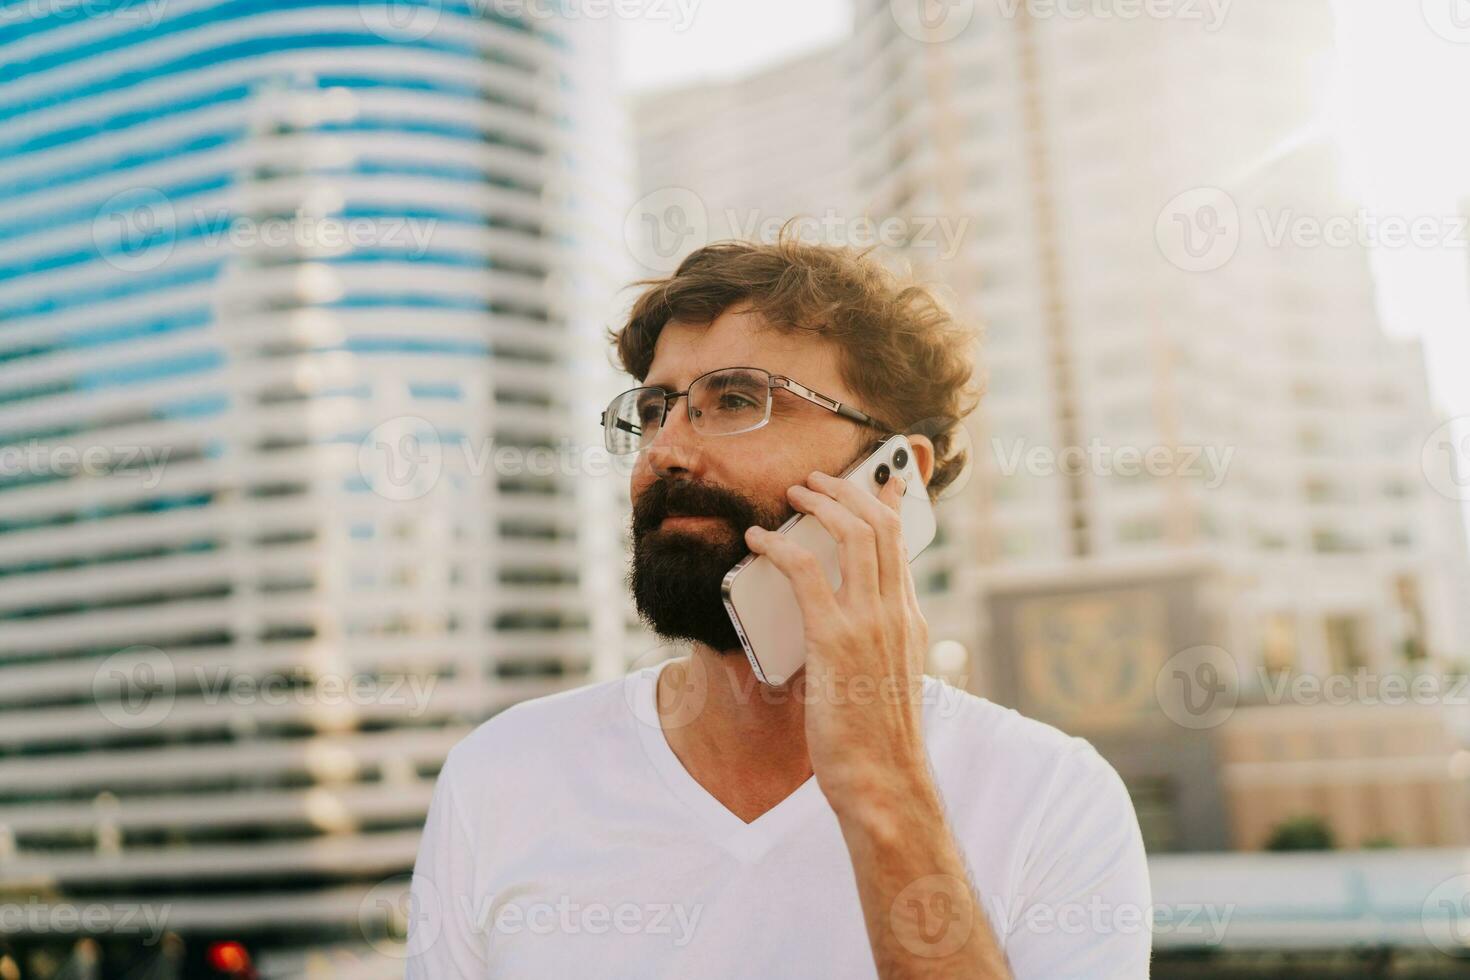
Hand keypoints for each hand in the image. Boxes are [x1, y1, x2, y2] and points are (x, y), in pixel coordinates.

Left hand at [743, 468, 931, 814]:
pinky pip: (807, 573)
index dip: (888, 504)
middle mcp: (895, 614)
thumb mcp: (883, 679)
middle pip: (879, 526)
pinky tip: (758, 540)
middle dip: (846, 491)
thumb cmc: (874, 742)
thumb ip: (868, 644)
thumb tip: (838, 624)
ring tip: (792, 495)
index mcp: (908, 622)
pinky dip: (780, 546)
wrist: (884, 783)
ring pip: (851, 536)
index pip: (903, 545)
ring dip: (818, 505)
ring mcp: (870, 625)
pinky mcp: (835, 641)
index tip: (881, 479)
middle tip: (816, 480)